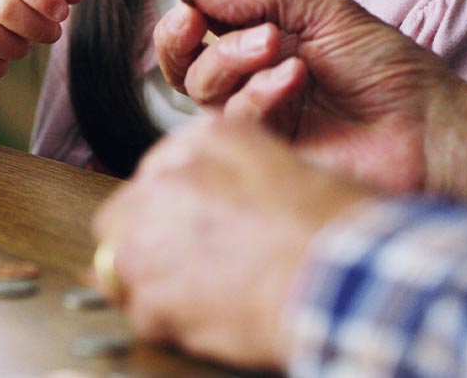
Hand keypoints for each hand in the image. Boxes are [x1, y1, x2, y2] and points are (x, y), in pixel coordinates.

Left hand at [92, 117, 370, 369]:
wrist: (345, 277)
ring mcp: (152, 236)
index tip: (185, 230)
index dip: (170, 209)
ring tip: (198, 299)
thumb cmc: (335, 227)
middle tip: (182, 268)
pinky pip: (141, 314)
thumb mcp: (287, 164)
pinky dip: (167, 325)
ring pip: (121, 267)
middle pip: (122, 218)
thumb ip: (235, 170)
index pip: (158, 172)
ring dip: (152, 285)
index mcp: (204, 140)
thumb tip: (218, 197)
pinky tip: (207, 322)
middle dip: (145, 243)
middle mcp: (167, 179)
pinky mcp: (153, 293)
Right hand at [154, 0, 466, 199]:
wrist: (430, 125)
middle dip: (182, 42)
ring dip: (230, 60)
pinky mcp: (269, 156)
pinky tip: (294, 79)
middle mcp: (253, 85)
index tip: (187, 3)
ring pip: (204, 95)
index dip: (183, 18)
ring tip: (274, 45)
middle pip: (186, 69)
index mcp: (263, 48)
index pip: (199, 35)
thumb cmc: (389, 69)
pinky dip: (258, 94)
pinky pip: (237, 124)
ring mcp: (260, 122)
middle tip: (196, 21)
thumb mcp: (326, 13)